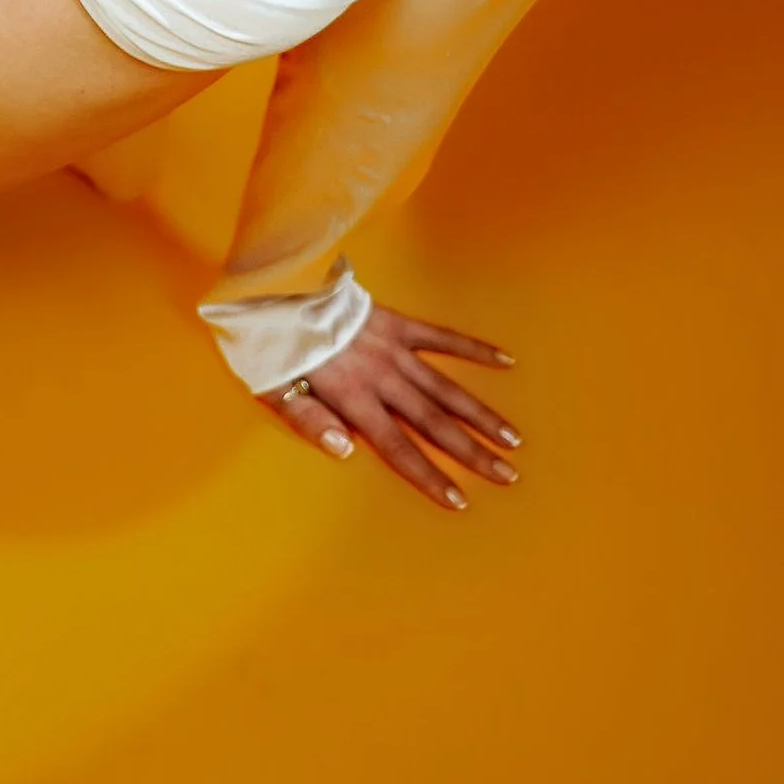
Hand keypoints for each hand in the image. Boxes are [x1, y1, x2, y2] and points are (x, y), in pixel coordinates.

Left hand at [263, 303, 520, 512]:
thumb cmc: (270, 344)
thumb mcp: (273, 389)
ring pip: (446, 386)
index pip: (397, 446)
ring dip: (481, 414)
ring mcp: (391, 347)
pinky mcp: (395, 321)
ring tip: (513, 438)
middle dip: (472, 452)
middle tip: (507, 475)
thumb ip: (309, 422)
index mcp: (351, 396)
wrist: (272, 284)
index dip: (428, 475)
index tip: (459, 500)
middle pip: (434, 421)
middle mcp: (380, 375)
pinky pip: (441, 336)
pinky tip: (504, 360)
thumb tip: (345, 451)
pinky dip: (473, 348)